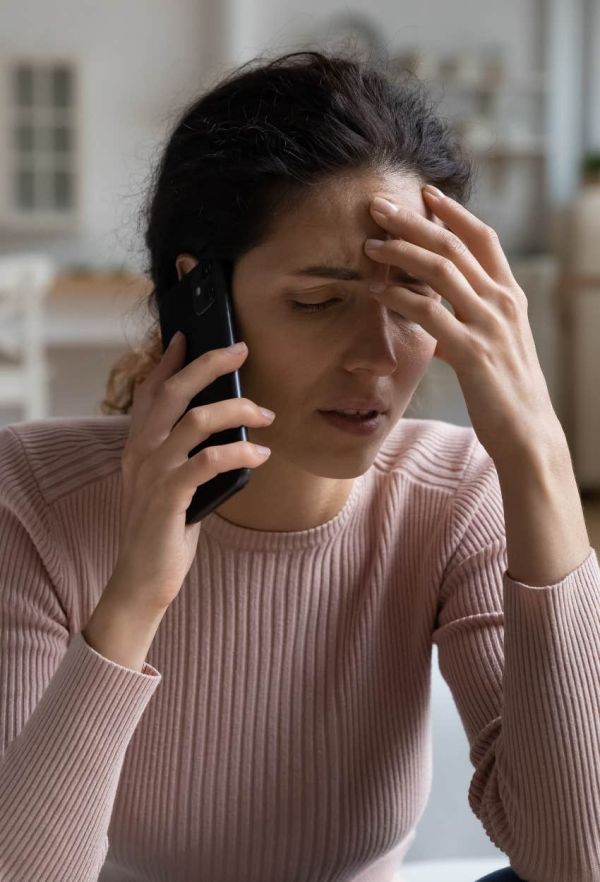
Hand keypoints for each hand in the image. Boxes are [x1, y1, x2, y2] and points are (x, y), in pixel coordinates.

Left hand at [363, 186, 562, 465]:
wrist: (528, 432)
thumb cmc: (506, 393)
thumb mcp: (492, 350)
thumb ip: (465, 329)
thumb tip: (437, 327)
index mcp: (510, 296)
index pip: (482, 239)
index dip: (453, 212)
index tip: (425, 193)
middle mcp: (502, 302)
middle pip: (454, 245)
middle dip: (413, 221)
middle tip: (379, 205)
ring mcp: (489, 324)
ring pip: (440, 269)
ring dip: (401, 252)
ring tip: (370, 245)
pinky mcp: (472, 351)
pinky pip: (430, 313)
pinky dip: (399, 297)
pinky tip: (377, 292)